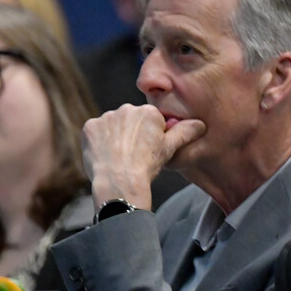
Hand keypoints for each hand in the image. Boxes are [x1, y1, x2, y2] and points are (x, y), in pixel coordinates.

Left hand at [82, 104, 205, 208]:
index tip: (149, 151)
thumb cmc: (147, 165)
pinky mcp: (90, 127)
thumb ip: (186, 132)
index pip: (151, 120)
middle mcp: (126, 109)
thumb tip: (200, 124)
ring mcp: (106, 117)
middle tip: (134, 155)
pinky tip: (105, 155)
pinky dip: (99, 142)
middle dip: (132, 134)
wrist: (119, 181)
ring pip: (113, 125)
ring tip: (119, 157)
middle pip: (131, 120)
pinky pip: (96, 132)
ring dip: (115, 137)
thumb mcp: (170, 149)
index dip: (151, 136)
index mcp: (148, 111)